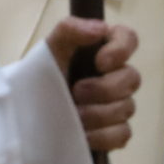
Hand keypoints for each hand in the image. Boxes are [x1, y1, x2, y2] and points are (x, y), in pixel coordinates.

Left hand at [46, 17, 140, 152]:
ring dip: (98, 113)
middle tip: (77, 92)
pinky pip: (122, 134)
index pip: (129, 39)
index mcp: (103, 50)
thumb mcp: (49, 50)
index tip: (100, 62)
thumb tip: (100, 28)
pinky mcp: (114, 132)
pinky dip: (102, 135)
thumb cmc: (42, 78)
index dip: (121, 50)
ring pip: (127, 108)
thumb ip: (70, 30)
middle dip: (103, 88)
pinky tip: (84, 134)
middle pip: (132, 78)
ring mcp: (117, 105)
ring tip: (75, 115)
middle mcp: (115, 76)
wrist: (30, 116)